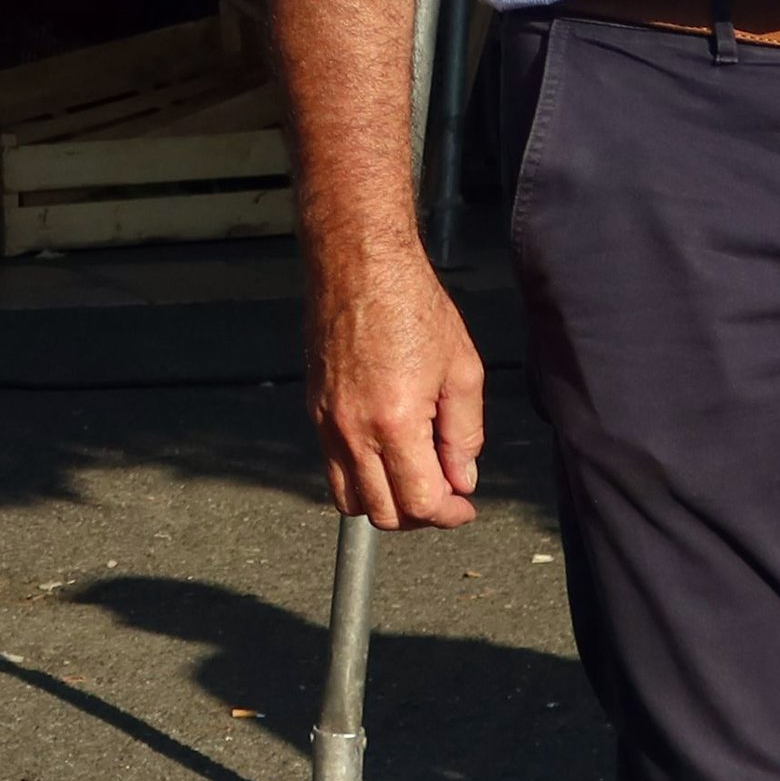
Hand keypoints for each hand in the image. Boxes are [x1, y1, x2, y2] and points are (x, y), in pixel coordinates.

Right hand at [311, 236, 484, 527]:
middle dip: (420, 515)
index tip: (465, 506)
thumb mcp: (462, 371)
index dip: (450, 514)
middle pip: (382, 513)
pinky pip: (333, 468)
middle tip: (446, 496)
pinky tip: (389, 452)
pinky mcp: (314, 411)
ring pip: (349, 500)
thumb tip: (462, 479)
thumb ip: (465, 434)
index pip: (421, 502)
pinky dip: (361, 477)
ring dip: (386, 503)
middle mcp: (352, 430)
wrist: (359, 265)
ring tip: (415, 479)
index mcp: (395, 421)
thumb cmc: (412, 306)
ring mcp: (326, 423)